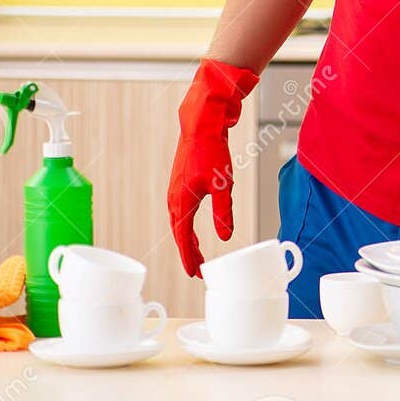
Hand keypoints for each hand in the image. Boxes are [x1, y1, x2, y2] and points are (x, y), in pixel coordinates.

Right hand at [168, 58, 259, 277]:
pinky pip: (180, 210)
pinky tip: (192, 226)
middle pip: (179, 233)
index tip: (195, 274)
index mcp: (181, 202)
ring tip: (195, 252)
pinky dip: (185, 223)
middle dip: (187, 252)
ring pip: (178, 221)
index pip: (183, 238)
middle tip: (197, 269)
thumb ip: (224, 212)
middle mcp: (173, 198)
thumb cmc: (211, 152)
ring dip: (186, 238)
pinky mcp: (180, 182)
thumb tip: (226, 237)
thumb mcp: (223, 185)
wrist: (201, 126)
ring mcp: (175, 190)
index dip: (189, 257)